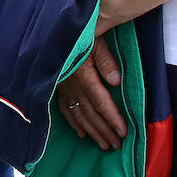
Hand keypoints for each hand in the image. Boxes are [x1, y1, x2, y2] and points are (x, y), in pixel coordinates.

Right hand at [57, 36, 125, 150]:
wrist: (54, 29)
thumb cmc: (79, 32)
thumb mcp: (95, 40)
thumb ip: (106, 60)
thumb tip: (116, 82)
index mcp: (82, 74)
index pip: (100, 101)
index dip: (112, 118)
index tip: (123, 133)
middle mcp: (71, 85)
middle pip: (90, 113)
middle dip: (104, 131)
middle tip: (117, 146)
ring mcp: (62, 87)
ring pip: (78, 115)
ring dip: (92, 132)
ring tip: (104, 145)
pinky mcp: (57, 87)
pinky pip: (64, 109)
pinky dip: (73, 123)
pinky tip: (80, 134)